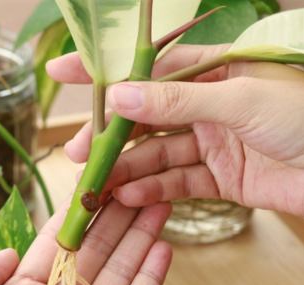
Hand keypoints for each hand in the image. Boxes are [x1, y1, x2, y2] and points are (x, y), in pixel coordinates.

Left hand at [0, 201, 171, 284]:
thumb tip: (11, 251)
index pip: (55, 245)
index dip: (75, 214)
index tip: (94, 184)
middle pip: (92, 253)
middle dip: (114, 218)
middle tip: (135, 183)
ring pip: (118, 273)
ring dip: (137, 238)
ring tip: (158, 202)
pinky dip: (150, 278)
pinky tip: (161, 247)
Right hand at [47, 45, 303, 216]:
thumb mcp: (240, 100)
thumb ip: (178, 100)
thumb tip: (119, 94)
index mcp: (217, 71)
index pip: (150, 67)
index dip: (106, 70)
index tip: (64, 72)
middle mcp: (210, 105)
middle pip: (147, 118)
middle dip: (111, 135)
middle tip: (79, 151)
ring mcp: (214, 142)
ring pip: (158, 154)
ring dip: (127, 169)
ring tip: (98, 184)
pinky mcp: (221, 178)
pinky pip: (178, 182)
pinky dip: (153, 191)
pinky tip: (129, 197)